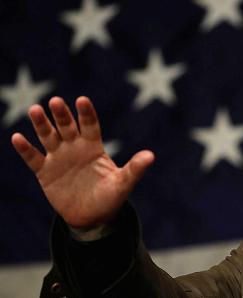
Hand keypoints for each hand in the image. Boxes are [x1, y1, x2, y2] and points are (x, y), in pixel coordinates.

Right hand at [11, 96, 153, 228]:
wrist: (92, 217)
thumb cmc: (110, 198)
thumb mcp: (123, 183)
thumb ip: (134, 169)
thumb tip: (151, 156)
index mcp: (94, 147)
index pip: (90, 125)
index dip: (86, 113)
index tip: (82, 100)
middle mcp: (75, 147)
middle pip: (67, 126)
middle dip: (62, 114)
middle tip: (56, 102)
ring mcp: (58, 158)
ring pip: (48, 136)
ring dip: (41, 124)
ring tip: (35, 110)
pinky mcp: (45, 172)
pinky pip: (33, 158)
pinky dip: (25, 149)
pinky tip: (17, 138)